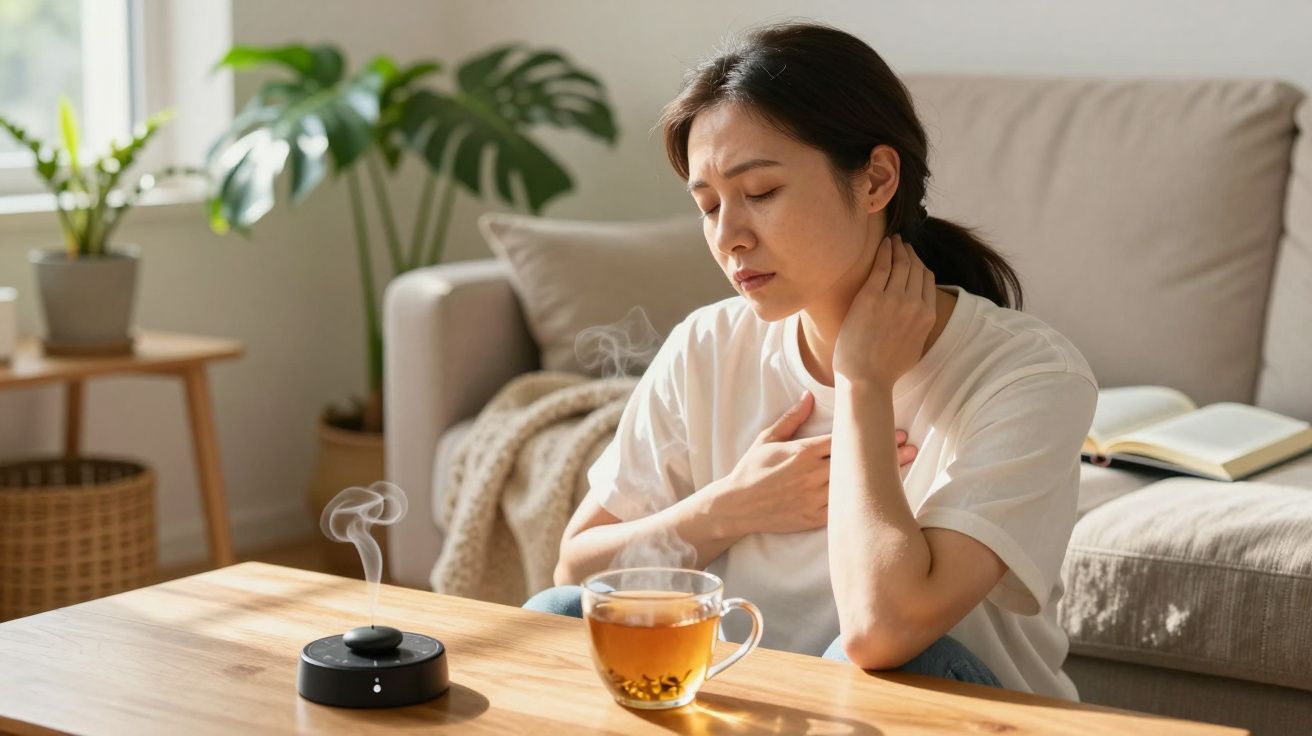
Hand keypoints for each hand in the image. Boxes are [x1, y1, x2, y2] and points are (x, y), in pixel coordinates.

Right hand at [712, 390, 917, 536]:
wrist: (737, 506)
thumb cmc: (751, 470)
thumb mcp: (767, 439)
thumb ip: (791, 419)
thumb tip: (809, 396)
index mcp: (802, 453)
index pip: (843, 441)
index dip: (870, 434)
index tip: (893, 431)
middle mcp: (812, 475)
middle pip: (855, 463)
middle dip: (884, 455)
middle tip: (911, 448)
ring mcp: (814, 499)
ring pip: (854, 486)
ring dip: (879, 478)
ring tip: (904, 468)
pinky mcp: (814, 518)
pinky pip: (843, 509)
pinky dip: (862, 501)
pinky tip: (879, 495)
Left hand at [833, 233, 937, 388]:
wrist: (865, 378)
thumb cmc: (886, 369)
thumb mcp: (916, 348)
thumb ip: (921, 328)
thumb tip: (919, 318)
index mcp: (927, 316)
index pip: (928, 280)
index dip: (921, 265)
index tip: (913, 257)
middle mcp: (914, 304)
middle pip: (916, 268)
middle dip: (909, 252)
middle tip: (902, 242)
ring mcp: (893, 299)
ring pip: (901, 263)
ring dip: (898, 248)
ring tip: (892, 239)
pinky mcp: (871, 297)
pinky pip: (881, 266)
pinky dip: (884, 251)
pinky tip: (883, 244)